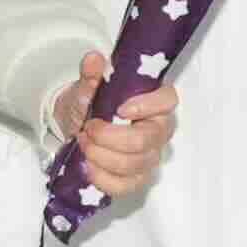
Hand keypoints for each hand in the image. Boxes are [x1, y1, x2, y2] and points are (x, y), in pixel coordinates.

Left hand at [51, 66, 174, 203]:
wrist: (78, 128)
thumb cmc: (91, 105)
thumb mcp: (86, 87)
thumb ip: (91, 75)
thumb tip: (93, 60)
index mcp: (154, 102)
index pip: (167, 100)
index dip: (147, 105)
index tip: (120, 108)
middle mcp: (158, 130)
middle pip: (146, 139)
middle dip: (110, 138)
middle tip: (88, 130)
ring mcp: (150, 157)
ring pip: (134, 164)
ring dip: (102, 156)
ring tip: (84, 144)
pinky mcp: (137, 179)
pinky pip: (126, 186)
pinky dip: (103, 178)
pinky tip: (89, 166)